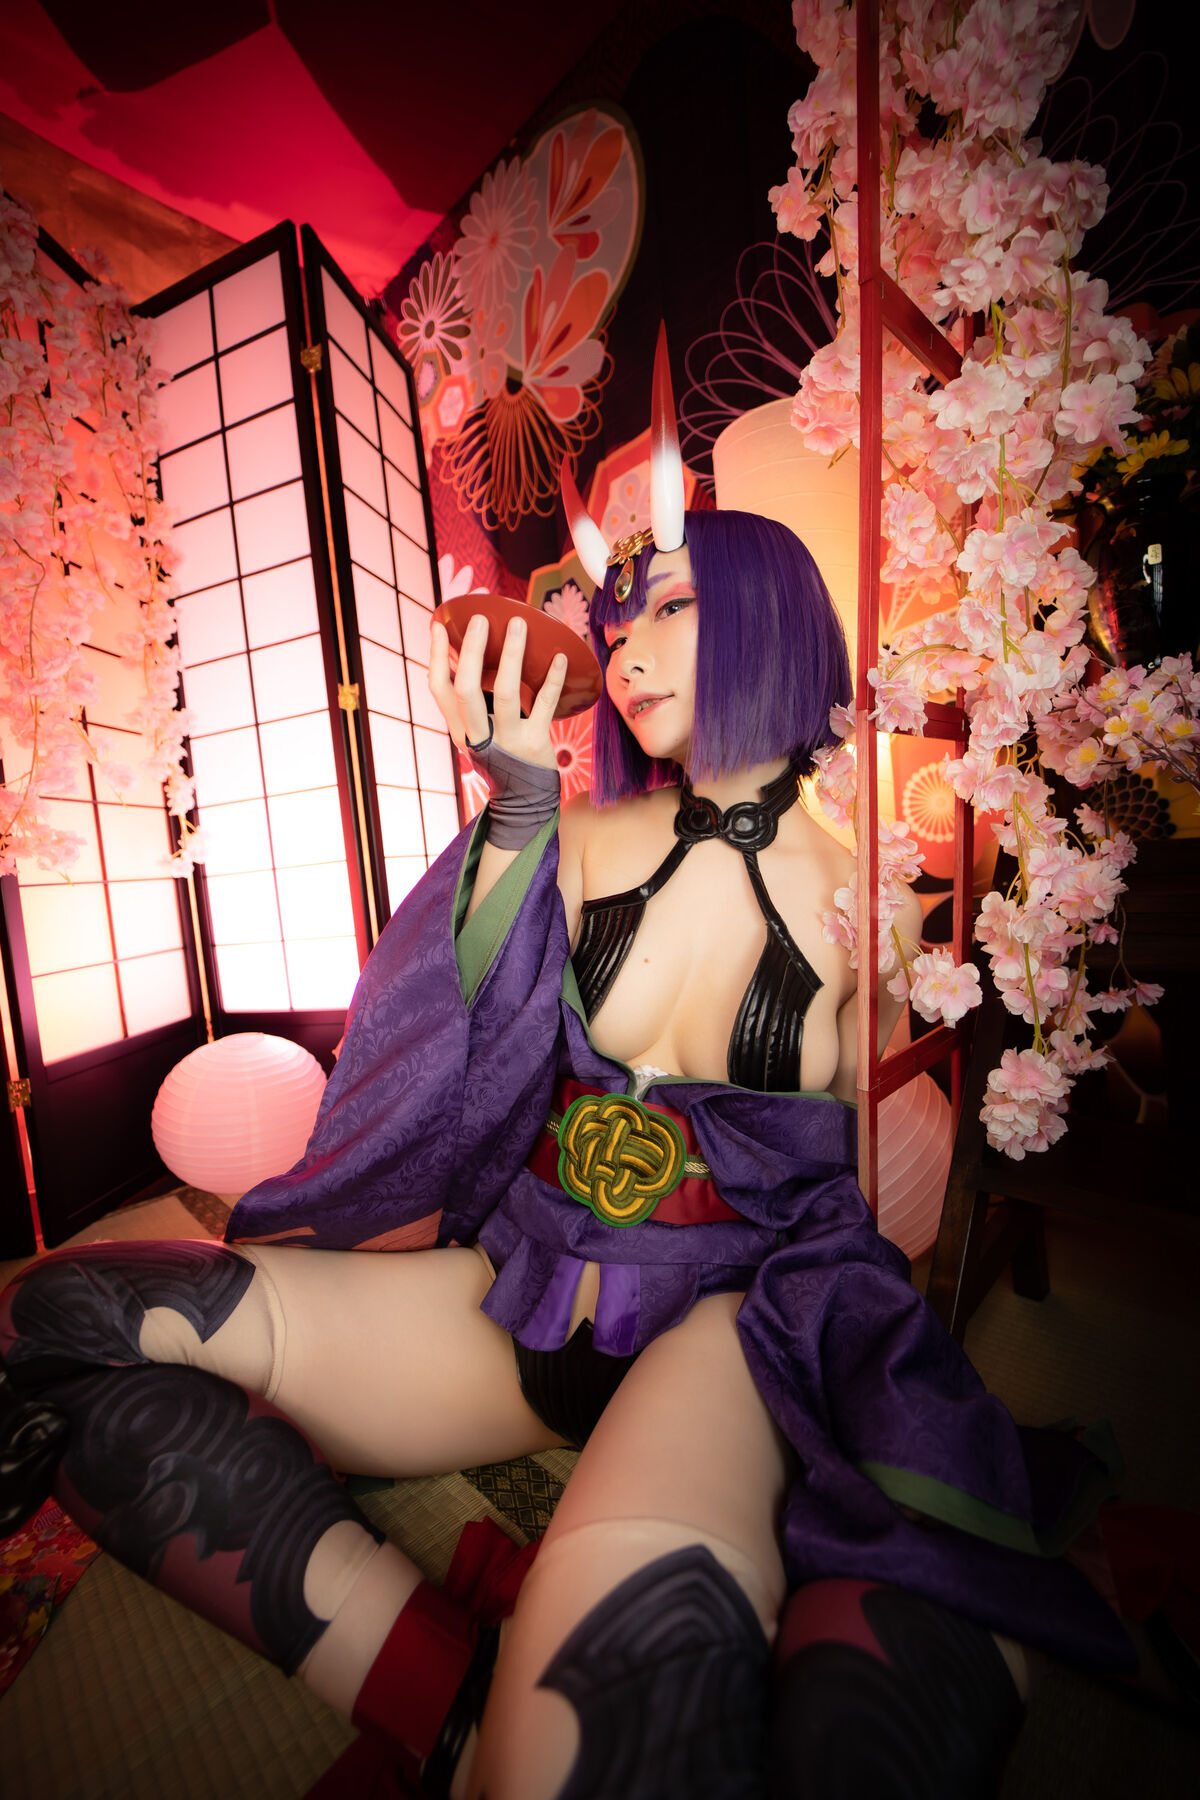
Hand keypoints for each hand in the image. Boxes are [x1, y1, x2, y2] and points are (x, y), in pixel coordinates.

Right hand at [429, 612, 566, 771]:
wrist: (524, 802)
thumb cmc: (502, 756)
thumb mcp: (477, 734)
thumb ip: (472, 704)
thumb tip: (470, 655)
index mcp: (460, 728)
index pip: (439, 689)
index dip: (437, 656)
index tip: (439, 625)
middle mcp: (478, 735)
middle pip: (466, 689)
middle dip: (471, 651)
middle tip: (480, 618)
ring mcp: (507, 740)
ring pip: (504, 693)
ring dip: (511, 655)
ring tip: (519, 624)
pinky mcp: (534, 743)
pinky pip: (544, 705)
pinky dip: (553, 679)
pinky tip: (560, 657)